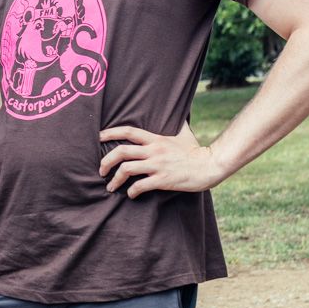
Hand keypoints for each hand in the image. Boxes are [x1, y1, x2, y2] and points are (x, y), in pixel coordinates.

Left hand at [98, 122, 224, 197]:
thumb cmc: (195, 150)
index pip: (129, 131)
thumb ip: (176, 123)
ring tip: (111, 187)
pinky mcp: (163, 179)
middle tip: (100, 170)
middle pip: (121, 151)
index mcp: (156, 139)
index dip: (111, 132)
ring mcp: (158, 165)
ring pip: (127, 169)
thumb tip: (179, 112)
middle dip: (106, 161)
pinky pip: (140, 186)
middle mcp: (154, 151)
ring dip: (115, 180)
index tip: (98, 137)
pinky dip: (132, 191)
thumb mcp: (184, 133)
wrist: (209, 165)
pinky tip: (131, 194)